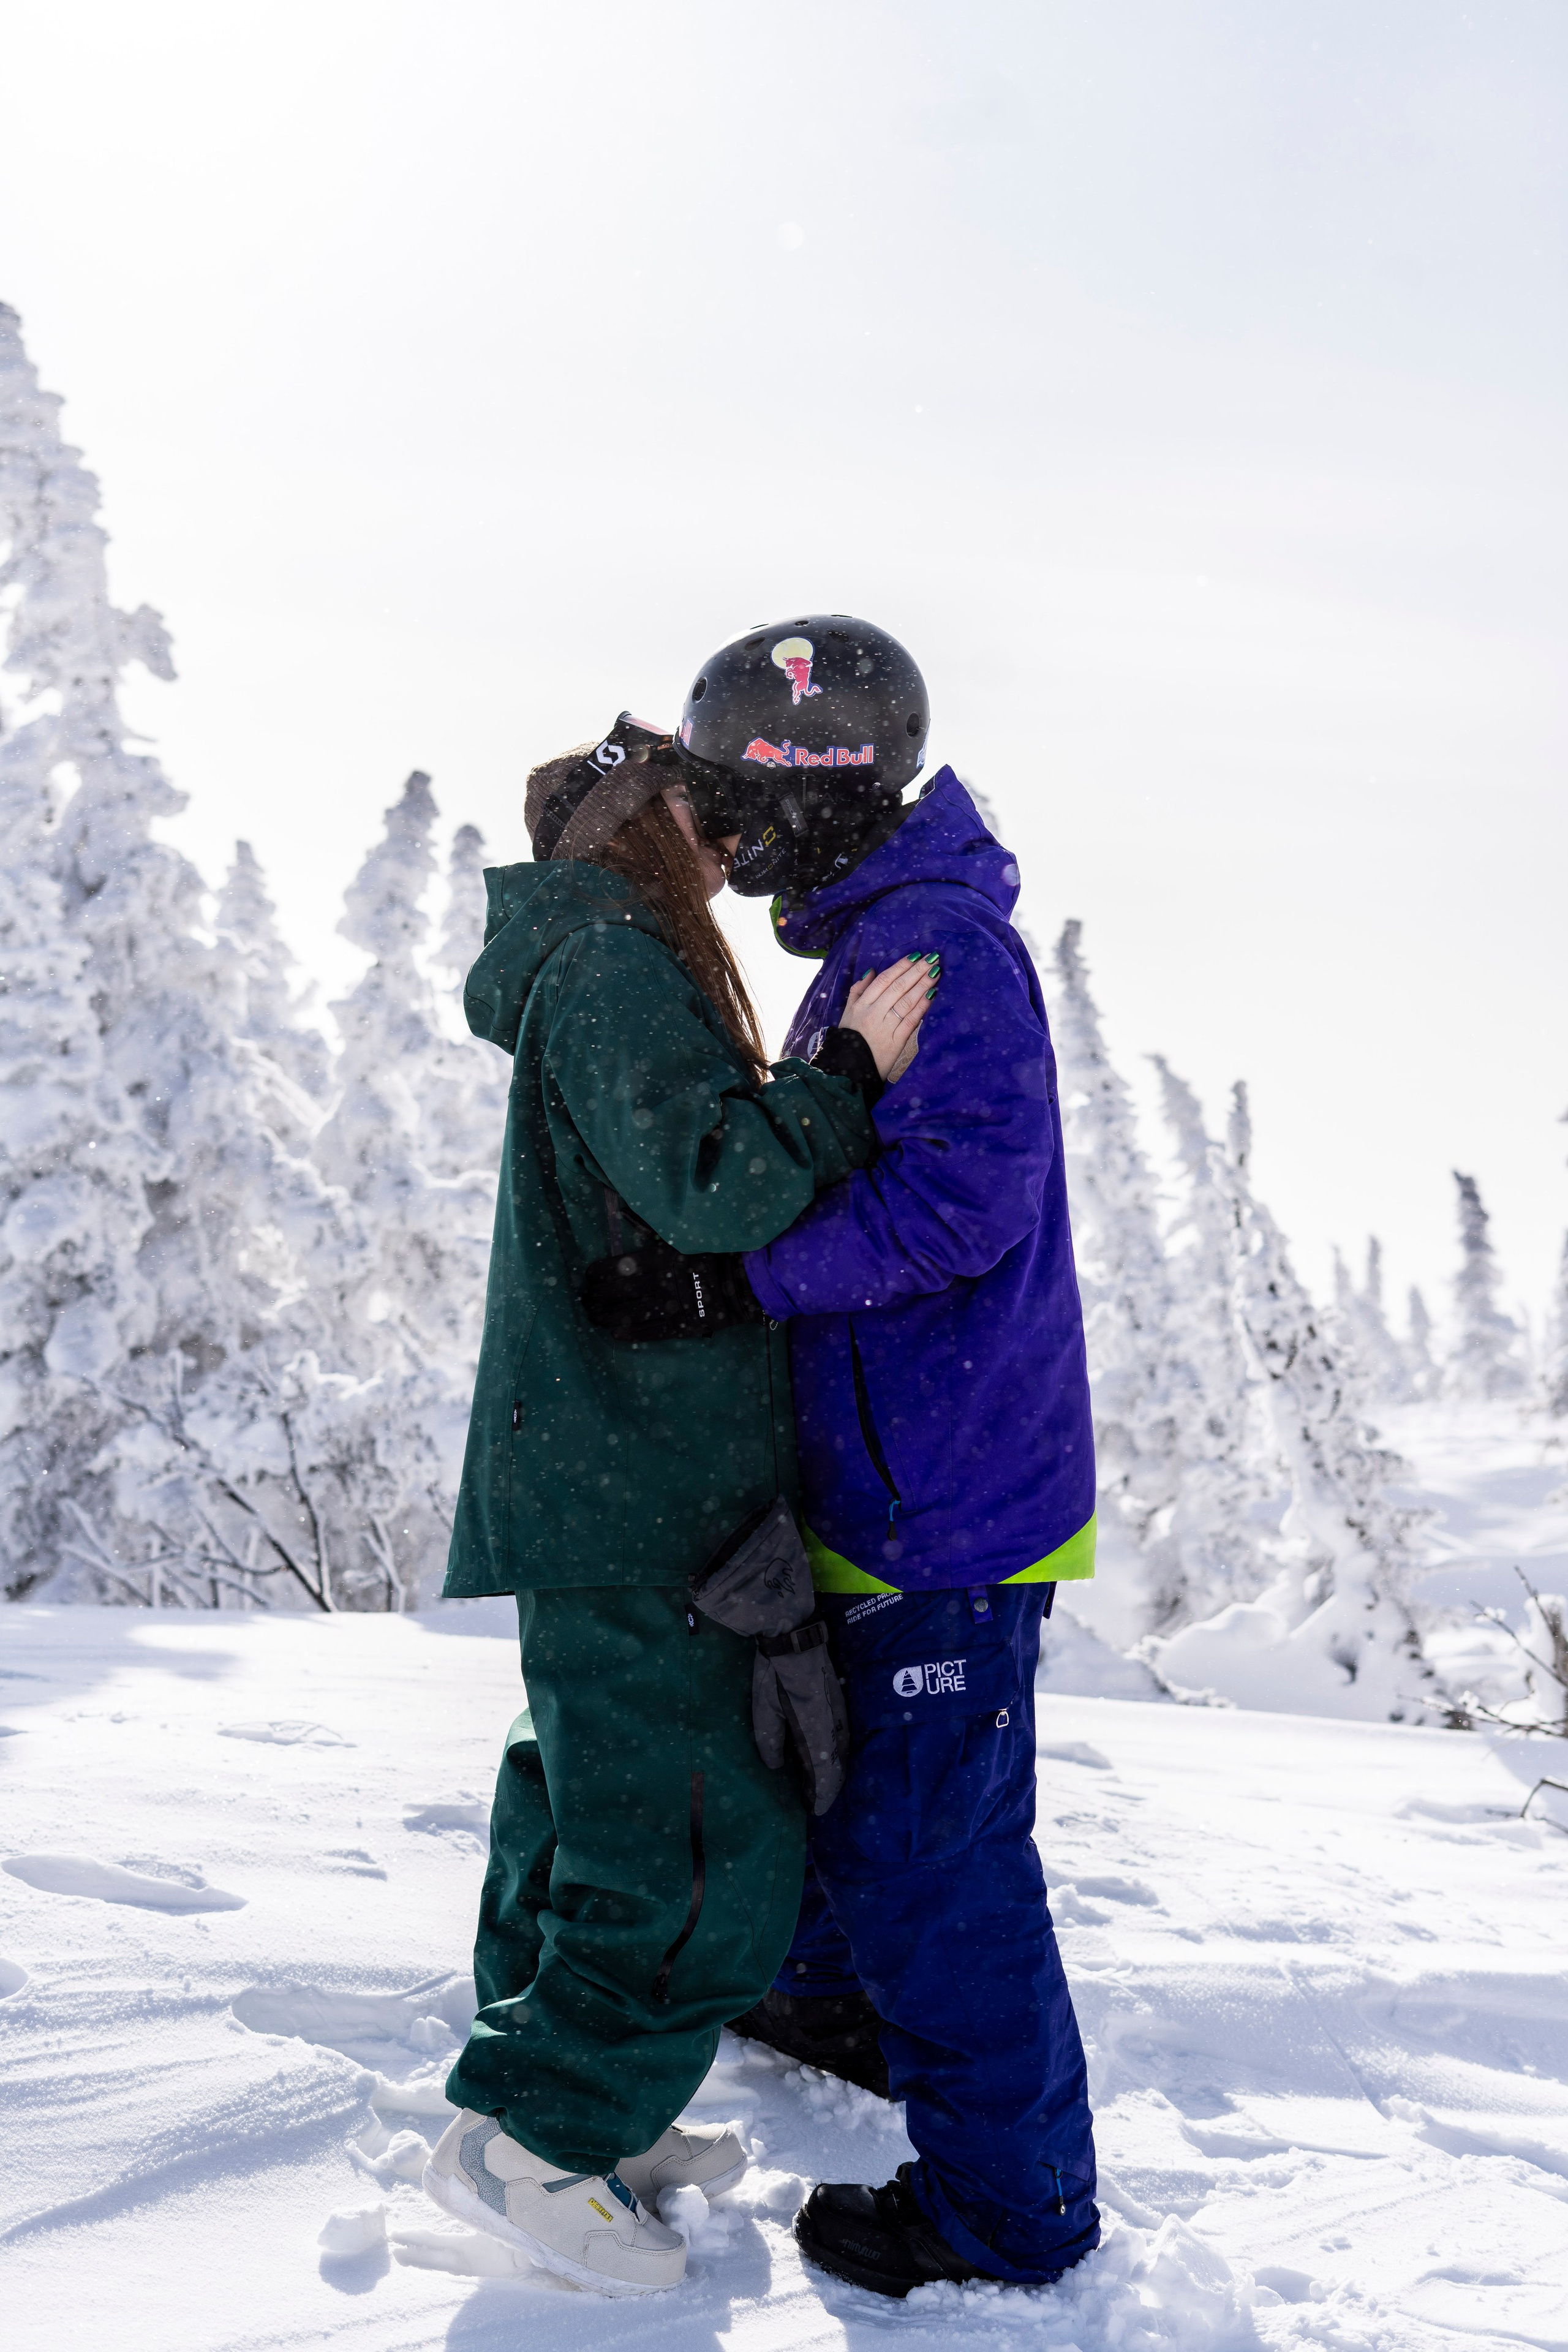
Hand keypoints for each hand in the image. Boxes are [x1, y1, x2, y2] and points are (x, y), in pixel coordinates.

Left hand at [582, 1233, 762, 1341]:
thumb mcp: (681, 1235)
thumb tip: (622, 1210)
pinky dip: (628, 1333)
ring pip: (626, 1315)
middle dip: (594, 1298)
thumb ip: (651, 1227)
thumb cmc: (712, 1251)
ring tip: (593, 1317)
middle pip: (614, 1294)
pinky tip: (614, 1333)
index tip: (588, 1277)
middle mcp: (656, 1284)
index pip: (613, 1268)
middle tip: (584, 1299)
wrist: (745, 1281)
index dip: (595, 1274)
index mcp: (655, 1259)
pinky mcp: (679, 1326)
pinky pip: (648, 1332)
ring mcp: (667, 1308)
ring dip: (604, 1316)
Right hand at [839, 954, 938, 1081]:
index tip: (916, 956)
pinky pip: (910, 1021)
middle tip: (933, 959)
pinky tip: (932, 996)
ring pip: (906, 1001)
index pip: (884, 980)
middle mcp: (874, 1012)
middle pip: (898, 987)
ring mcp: (885, 1027)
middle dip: (917, 971)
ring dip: (923, 985)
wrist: (849, 1068)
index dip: (901, 966)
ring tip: (936, 973)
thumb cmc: (850, 1038)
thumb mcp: (848, 1012)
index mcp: (862, 1004)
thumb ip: (858, 990)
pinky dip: (922, 1007)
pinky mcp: (896, 1041)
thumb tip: (871, 971)